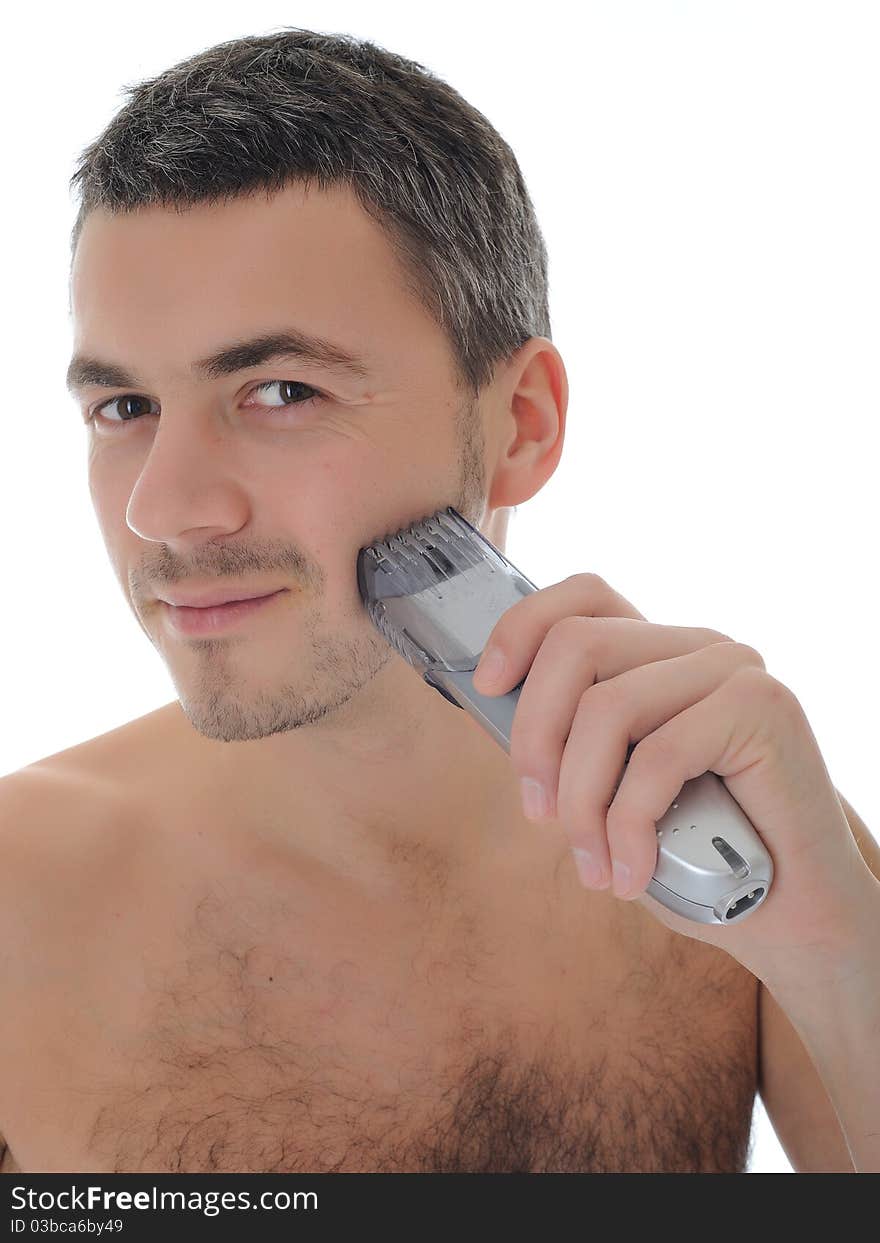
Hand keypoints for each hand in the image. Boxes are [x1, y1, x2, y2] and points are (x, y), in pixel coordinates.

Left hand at [472, 573, 874, 986]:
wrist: (793, 912)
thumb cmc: (695, 853)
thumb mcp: (615, 789)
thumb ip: (571, 743)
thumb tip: (499, 713)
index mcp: (659, 653)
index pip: (582, 596)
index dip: (521, 628)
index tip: (488, 686)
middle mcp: (696, 646)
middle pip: (576, 646)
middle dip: (535, 737)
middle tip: (539, 814)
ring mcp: (733, 670)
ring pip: (607, 707)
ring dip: (581, 801)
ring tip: (592, 862)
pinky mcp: (762, 708)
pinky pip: (657, 757)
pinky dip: (628, 826)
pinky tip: (631, 872)